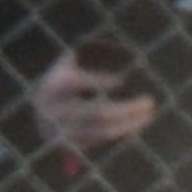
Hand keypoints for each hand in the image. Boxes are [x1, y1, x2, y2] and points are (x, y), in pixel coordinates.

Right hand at [28, 53, 154, 158]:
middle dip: (128, 108)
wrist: (40, 109)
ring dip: (131, 123)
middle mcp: (55, 110)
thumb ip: (88, 52)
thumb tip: (123, 46)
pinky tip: (139, 121)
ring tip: (150, 111)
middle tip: (150, 101)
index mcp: (54, 84)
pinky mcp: (71, 145)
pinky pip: (103, 141)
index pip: (79, 83)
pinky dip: (124, 130)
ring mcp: (63, 130)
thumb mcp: (68, 62)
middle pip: (98, 113)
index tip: (121, 80)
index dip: (100, 81)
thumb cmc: (63, 78)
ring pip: (104, 131)